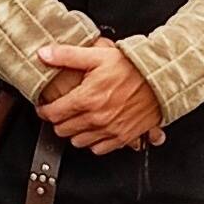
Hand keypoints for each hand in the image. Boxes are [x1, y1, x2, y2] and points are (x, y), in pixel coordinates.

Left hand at [35, 38, 165, 153]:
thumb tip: (44, 54)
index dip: (44, 110)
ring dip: (74, 133)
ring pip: (78, 142)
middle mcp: (97, 118)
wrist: (160, 78)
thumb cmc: (132, 67)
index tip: (44, 107)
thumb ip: (67, 55)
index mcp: (87, 99)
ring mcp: (110, 130)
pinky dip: (93, 142)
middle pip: (63, 130)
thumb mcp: (97, 55)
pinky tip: (94, 130)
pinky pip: (99, 149)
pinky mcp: (123, 137)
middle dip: (58, 121)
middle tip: (60, 112)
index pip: (53, 113)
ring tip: (76, 121)